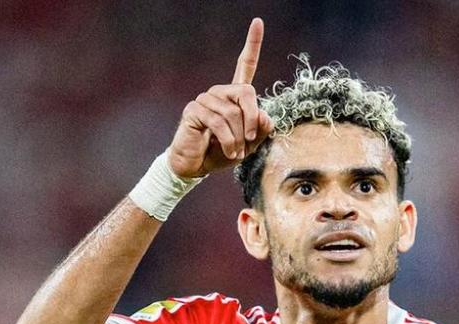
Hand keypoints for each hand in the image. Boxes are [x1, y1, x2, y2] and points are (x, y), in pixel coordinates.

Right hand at [168, 18, 272, 177]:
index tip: (257, 22)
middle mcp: (220, 93)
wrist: (197, 166)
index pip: (244, 65)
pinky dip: (228, 140)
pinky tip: (228, 151)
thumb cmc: (223, 153)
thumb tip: (264, 115)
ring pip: (233, 112)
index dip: (252, 45)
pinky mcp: (194, 110)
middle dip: (253, 119)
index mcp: (235, 96)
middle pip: (247, 92)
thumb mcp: (249, 144)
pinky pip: (218, 122)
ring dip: (238, 138)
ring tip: (235, 152)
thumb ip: (261, 129)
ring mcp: (206, 99)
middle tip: (250, 141)